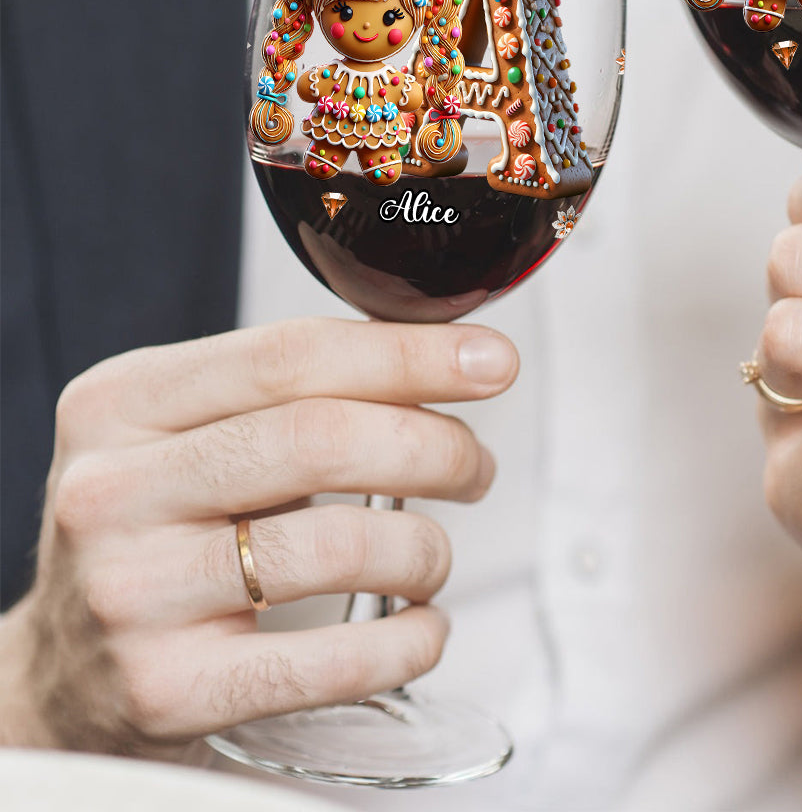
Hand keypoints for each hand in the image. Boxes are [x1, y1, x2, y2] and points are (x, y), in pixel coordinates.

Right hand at [0, 318, 516, 753]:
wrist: (66, 666)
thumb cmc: (161, 525)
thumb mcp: (191, 429)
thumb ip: (294, 387)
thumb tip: (448, 355)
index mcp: (124, 401)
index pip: (294, 355)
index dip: (411, 355)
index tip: (492, 363)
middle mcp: (112, 490)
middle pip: (321, 438)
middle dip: (435, 447)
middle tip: (475, 467)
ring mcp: (133, 594)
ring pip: (338, 545)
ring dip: (425, 549)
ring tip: (432, 554)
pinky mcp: (168, 689)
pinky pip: (329, 661)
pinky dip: (407, 640)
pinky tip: (422, 625)